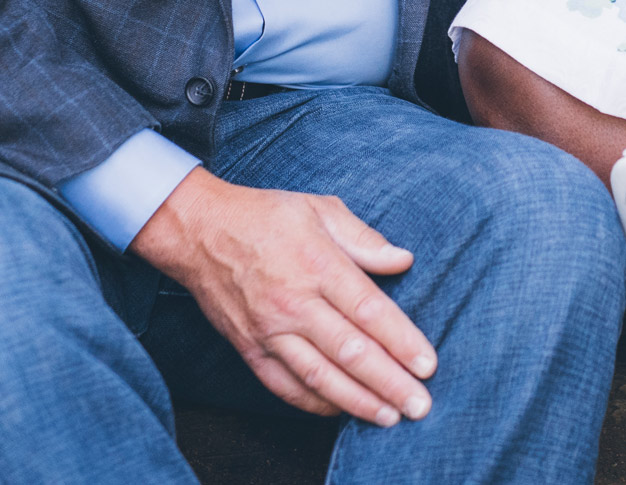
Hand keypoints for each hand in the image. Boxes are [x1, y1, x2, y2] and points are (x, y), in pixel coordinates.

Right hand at [131, 168, 435, 425]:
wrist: (198, 231)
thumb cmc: (265, 216)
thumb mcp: (319, 208)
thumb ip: (364, 238)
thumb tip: (403, 259)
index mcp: (317, 264)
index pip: (369, 311)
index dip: (402, 341)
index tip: (428, 365)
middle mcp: (294, 302)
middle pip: (350, 351)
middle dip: (389, 382)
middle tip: (420, 405)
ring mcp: (268, 330)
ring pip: (319, 375)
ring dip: (358, 401)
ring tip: (389, 416)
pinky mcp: (249, 348)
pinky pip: (284, 385)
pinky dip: (314, 403)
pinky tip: (341, 411)